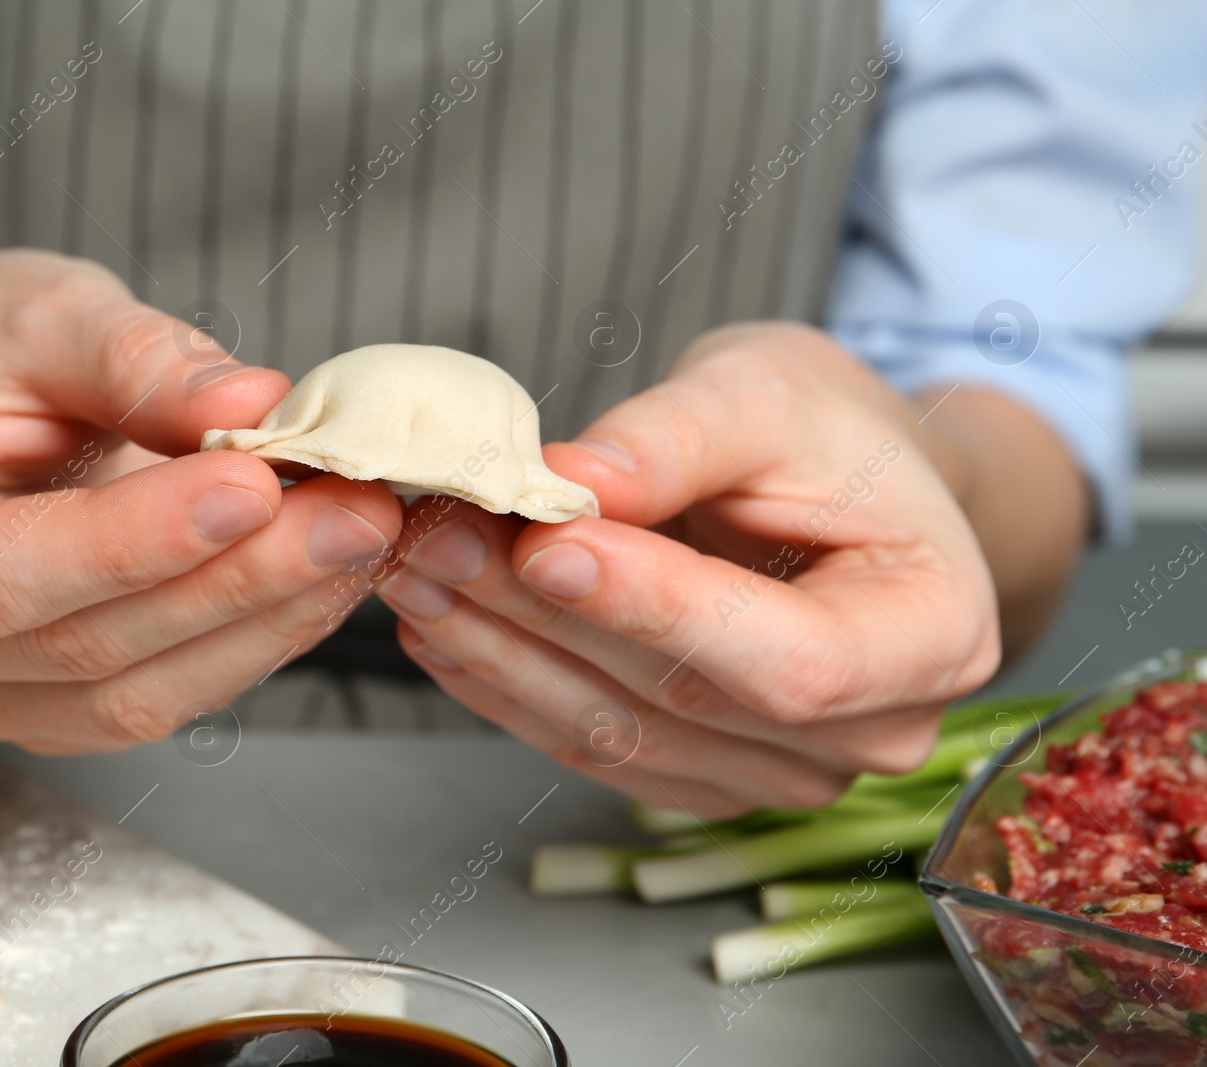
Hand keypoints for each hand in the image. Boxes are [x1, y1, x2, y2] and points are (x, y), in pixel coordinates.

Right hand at [0, 250, 399, 751]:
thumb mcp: (39, 310)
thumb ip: (132, 355)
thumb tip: (253, 407)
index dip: (130, 542)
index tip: (254, 485)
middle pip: (82, 646)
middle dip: (237, 579)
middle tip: (356, 508)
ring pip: (135, 696)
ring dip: (265, 621)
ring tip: (360, 537)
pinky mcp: (51, 711)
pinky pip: (163, 700)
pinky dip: (255, 642)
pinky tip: (321, 578)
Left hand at [375, 322, 1000, 816]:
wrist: (842, 486)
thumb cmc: (829, 431)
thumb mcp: (768, 392)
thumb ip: (678, 439)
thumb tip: (569, 487)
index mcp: (930, 634)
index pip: (788, 658)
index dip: (658, 609)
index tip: (544, 540)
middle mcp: (871, 733)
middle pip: (684, 698)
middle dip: (544, 614)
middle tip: (436, 535)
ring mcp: (782, 771)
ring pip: (619, 732)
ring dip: (501, 653)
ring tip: (415, 570)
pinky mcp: (704, 774)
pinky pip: (593, 745)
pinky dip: (508, 685)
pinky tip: (442, 625)